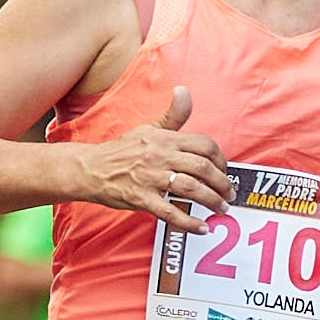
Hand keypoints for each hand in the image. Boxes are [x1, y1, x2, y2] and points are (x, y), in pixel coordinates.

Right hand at [81, 88, 231, 232]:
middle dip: (222, 183)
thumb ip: (172, 115)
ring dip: (212, 201)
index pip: (204, 145)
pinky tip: (201, 227)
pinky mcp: (140, 198)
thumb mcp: (148, 129)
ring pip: (191, 188)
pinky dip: (189, 222)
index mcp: (165, 139)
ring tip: (221, 208)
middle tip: (229, 194)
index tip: (225, 171)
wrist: (90, 168)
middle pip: (203, 168)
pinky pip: (170, 212)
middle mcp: (160, 156)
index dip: (221, 160)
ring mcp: (150, 177)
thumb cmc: (122, 150)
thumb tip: (184, 91)